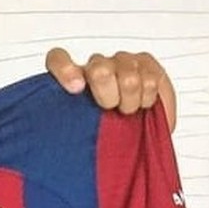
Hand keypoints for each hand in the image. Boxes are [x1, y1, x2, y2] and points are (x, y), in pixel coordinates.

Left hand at [45, 48, 176, 131]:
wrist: (133, 131)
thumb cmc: (99, 132)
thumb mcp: (77, 135)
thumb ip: (66, 131)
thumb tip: (54, 148)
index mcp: (71, 79)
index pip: (58, 60)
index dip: (66, 70)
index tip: (76, 89)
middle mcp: (96, 65)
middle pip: (100, 69)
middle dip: (109, 96)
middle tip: (111, 109)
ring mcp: (121, 61)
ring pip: (130, 76)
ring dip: (132, 100)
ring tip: (130, 111)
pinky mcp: (147, 63)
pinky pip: (155, 78)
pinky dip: (152, 98)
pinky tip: (147, 106)